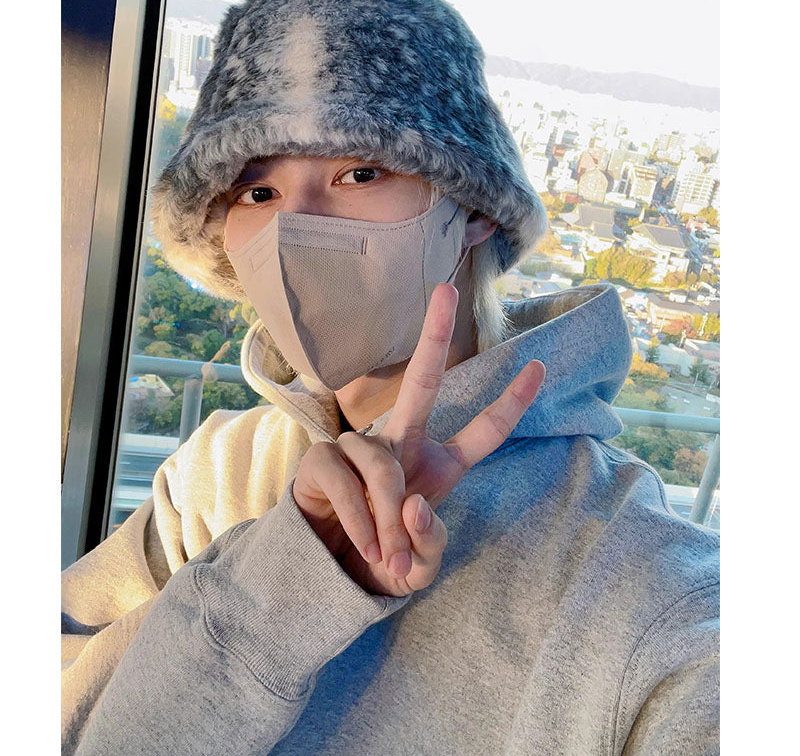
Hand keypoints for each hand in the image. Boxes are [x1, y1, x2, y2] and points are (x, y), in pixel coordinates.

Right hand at [292, 283, 545, 596]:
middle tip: (446, 289)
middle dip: (432, 336)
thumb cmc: (382, 562)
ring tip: (385, 554)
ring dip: (388, 518)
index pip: (482, 431)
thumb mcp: (420, 569)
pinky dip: (361, 521)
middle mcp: (401, 445)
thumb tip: (415, 504)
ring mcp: (359, 448)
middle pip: (420, 384)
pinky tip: (361, 544)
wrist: (326, 576)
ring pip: (384, 466)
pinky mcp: (323, 460)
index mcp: (437, 468)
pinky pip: (349, 483)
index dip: (512, 402)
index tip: (540, 366)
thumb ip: (431, 544)